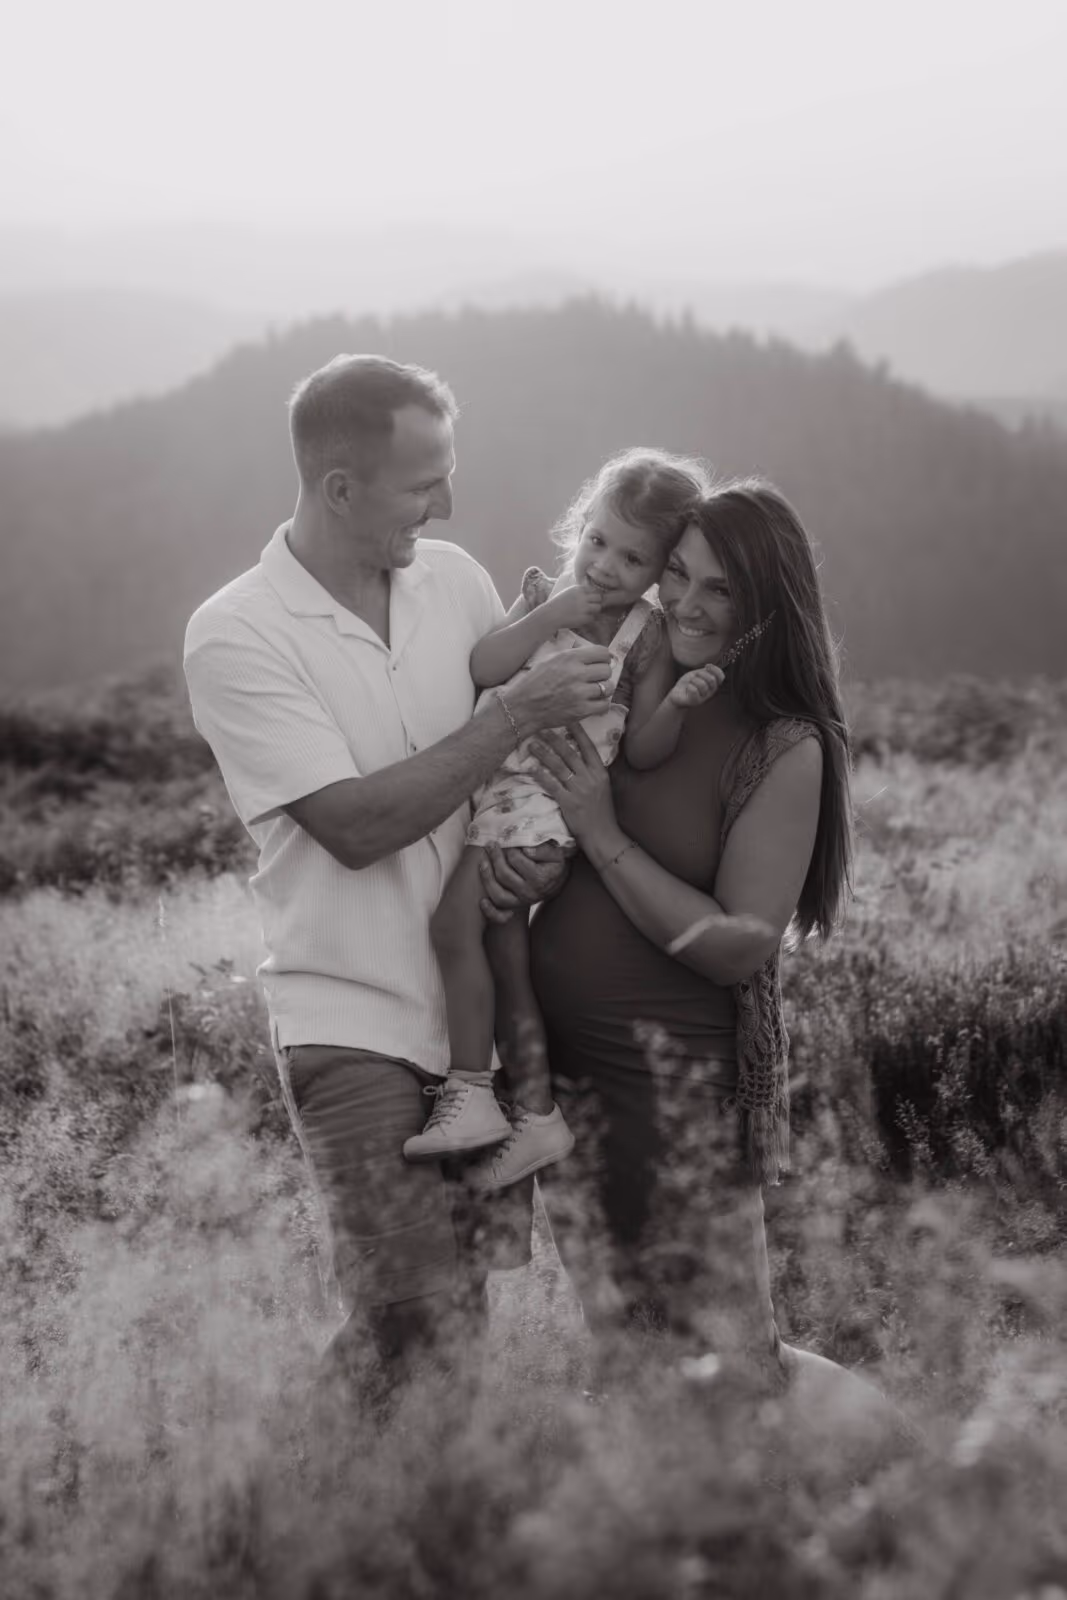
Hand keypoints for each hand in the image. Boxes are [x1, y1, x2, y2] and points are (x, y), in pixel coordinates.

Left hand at [478, 841, 569, 923]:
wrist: (559, 880)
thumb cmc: (555, 864)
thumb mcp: (556, 853)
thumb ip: (542, 850)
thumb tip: (525, 849)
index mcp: (539, 878)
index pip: (515, 860)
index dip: (509, 849)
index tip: (509, 842)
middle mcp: (529, 893)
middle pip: (504, 875)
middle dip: (495, 857)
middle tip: (491, 844)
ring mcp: (521, 902)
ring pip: (498, 895)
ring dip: (486, 878)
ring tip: (482, 862)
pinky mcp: (515, 908)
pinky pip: (500, 916)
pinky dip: (490, 911)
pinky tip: (482, 901)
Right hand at [506, 644, 612, 734]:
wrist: (522, 707)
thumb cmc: (533, 683)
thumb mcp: (549, 660)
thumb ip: (571, 656)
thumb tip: (590, 653)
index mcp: (569, 658)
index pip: (602, 652)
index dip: (603, 658)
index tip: (600, 663)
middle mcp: (577, 673)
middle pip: (607, 670)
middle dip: (602, 674)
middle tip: (595, 679)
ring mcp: (580, 693)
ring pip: (608, 687)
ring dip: (603, 689)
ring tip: (594, 692)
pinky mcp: (581, 710)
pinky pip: (604, 705)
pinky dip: (600, 704)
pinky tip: (593, 703)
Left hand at [528, 725, 616, 846]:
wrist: (603, 835)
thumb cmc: (602, 813)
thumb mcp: (603, 788)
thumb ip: (593, 773)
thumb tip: (581, 759)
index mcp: (600, 773)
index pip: (588, 747)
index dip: (578, 732)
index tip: (568, 719)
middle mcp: (590, 778)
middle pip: (570, 754)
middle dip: (555, 739)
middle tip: (542, 728)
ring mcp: (579, 790)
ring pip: (559, 767)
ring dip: (544, 754)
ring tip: (532, 745)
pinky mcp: (569, 802)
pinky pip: (552, 785)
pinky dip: (541, 776)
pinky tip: (531, 769)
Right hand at [545, 581, 603, 630]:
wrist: (550, 615)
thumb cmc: (557, 604)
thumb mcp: (568, 592)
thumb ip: (580, 592)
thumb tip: (591, 593)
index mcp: (579, 589)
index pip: (594, 590)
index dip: (592, 595)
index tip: (589, 600)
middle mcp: (583, 597)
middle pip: (599, 598)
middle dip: (596, 602)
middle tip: (590, 607)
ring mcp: (584, 608)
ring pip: (598, 608)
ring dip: (594, 611)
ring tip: (586, 613)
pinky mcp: (584, 618)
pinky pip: (592, 618)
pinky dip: (588, 619)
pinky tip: (581, 619)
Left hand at [668, 664, 723, 708]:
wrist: (677, 694)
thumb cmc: (688, 683)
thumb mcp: (698, 674)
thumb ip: (705, 671)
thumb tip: (709, 666)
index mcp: (713, 685)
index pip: (721, 677)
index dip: (715, 669)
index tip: (707, 666)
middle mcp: (710, 692)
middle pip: (711, 680)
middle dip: (701, 674)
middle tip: (695, 676)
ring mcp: (703, 698)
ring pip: (702, 684)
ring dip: (694, 680)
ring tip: (690, 683)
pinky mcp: (695, 702)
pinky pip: (694, 690)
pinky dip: (689, 686)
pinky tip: (687, 688)